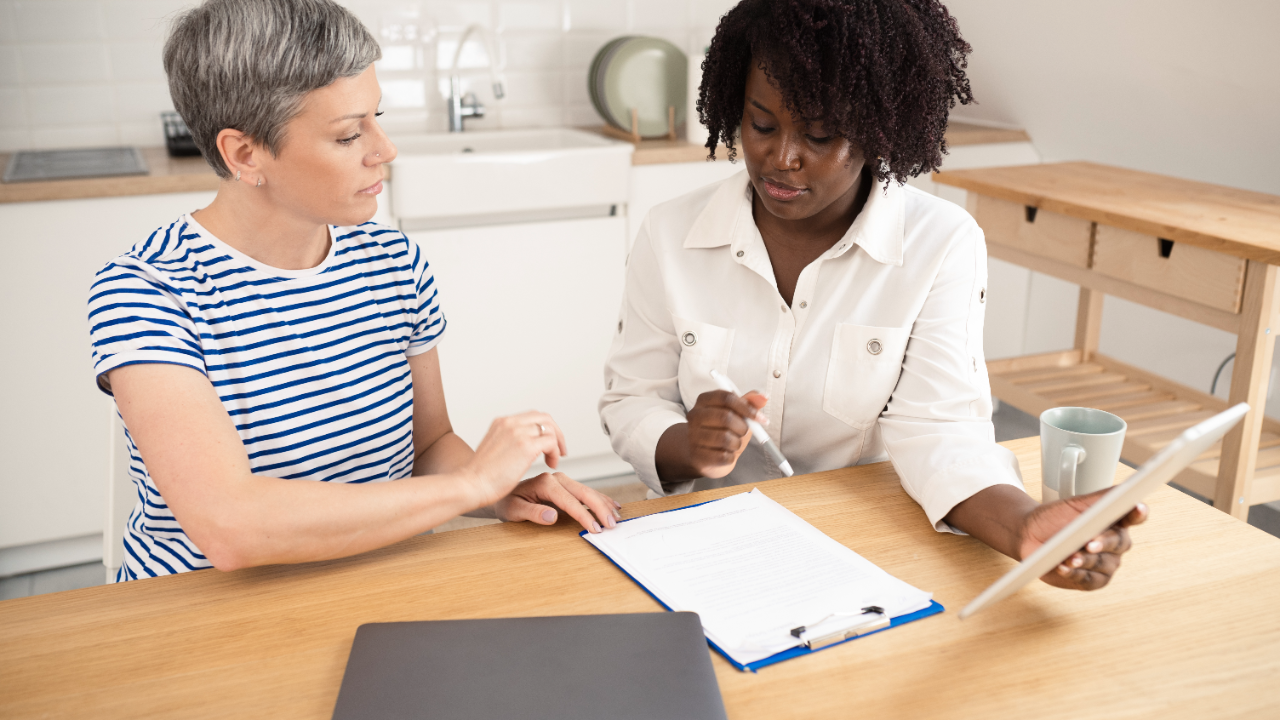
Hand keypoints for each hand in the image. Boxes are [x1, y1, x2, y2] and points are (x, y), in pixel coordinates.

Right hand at [462, 412, 566, 506]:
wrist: (470, 485)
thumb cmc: (480, 476)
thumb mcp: (493, 450)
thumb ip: (506, 443)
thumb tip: (519, 448)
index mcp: (501, 422)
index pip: (531, 416)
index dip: (544, 429)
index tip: (548, 444)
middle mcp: (510, 423)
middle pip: (544, 418)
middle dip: (555, 433)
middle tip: (559, 450)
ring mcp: (518, 432)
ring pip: (550, 429)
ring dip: (557, 444)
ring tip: (554, 460)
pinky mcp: (526, 446)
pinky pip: (551, 442)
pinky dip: (555, 453)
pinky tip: (550, 464)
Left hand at [494, 472, 622, 533]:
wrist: (500, 494)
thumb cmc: (506, 503)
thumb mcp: (513, 510)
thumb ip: (533, 513)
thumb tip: (552, 517)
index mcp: (545, 483)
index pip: (570, 501)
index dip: (584, 516)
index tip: (595, 528)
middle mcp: (556, 479)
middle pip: (584, 493)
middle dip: (600, 509)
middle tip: (612, 524)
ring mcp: (561, 481)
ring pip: (588, 492)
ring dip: (603, 504)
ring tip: (616, 517)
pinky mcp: (564, 486)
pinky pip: (585, 492)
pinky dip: (600, 499)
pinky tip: (611, 505)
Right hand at [683, 389, 768, 478]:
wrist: (707, 454)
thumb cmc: (723, 430)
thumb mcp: (737, 414)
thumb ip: (749, 403)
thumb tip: (763, 397)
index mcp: (704, 400)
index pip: (726, 397)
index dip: (746, 407)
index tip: (760, 418)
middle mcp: (694, 416)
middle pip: (725, 417)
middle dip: (742, 427)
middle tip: (744, 432)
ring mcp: (693, 436)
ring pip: (725, 438)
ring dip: (737, 443)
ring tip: (734, 443)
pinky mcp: (697, 455)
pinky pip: (723, 456)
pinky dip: (731, 456)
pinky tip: (726, 453)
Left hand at [1019, 490, 1149, 589]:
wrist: (1030, 537)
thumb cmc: (1054, 518)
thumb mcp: (1075, 504)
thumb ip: (1101, 497)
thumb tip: (1126, 488)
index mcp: (1114, 522)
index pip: (1133, 516)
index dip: (1138, 513)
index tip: (1137, 507)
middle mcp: (1114, 543)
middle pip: (1119, 543)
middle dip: (1104, 542)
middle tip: (1090, 543)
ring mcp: (1106, 563)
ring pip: (1103, 564)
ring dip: (1085, 560)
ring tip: (1070, 557)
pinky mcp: (1092, 580)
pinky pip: (1089, 579)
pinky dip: (1075, 573)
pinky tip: (1063, 566)